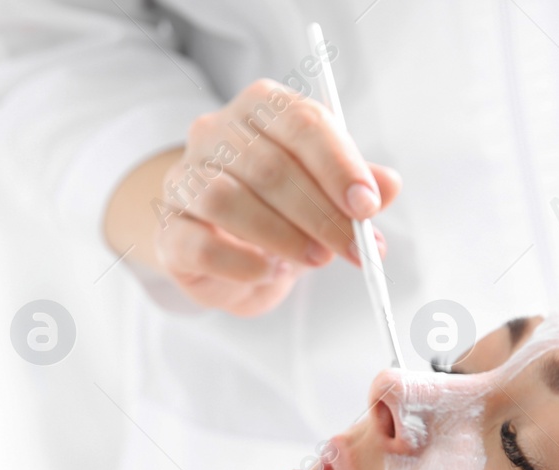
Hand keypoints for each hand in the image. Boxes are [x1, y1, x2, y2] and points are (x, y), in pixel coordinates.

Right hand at [105, 79, 400, 316]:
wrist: (224, 249)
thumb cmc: (281, 209)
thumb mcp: (325, 191)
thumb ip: (356, 185)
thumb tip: (389, 185)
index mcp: (260, 108)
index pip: (300, 122)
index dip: (337, 165)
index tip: (367, 207)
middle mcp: (214, 134)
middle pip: (268, 165)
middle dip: (319, 213)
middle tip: (354, 248)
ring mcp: (183, 180)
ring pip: (226, 199)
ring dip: (281, 235)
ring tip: (315, 259)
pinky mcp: (169, 230)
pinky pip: (198, 243)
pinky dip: (239, 261)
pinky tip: (267, 272)